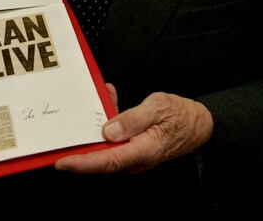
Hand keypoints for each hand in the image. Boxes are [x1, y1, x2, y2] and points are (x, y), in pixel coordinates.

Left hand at [55, 92, 212, 173]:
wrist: (201, 125)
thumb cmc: (182, 115)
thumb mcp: (159, 107)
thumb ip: (133, 118)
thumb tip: (109, 131)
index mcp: (143, 150)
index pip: (107, 161)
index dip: (83, 163)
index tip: (62, 161)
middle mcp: (137, 157)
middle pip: (102, 157)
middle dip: (81, 145)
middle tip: (61, 134)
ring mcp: (136, 154)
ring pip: (108, 145)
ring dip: (96, 126)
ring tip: (95, 99)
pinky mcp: (135, 148)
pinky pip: (116, 138)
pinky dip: (109, 121)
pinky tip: (108, 100)